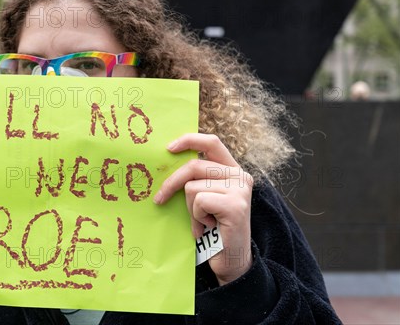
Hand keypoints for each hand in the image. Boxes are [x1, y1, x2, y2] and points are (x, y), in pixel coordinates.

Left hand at [154, 133, 253, 284]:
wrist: (230, 260)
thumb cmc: (212, 228)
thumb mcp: (204, 197)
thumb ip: (195, 179)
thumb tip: (166, 162)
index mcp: (232, 169)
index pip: (211, 142)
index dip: (189, 140)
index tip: (168, 148)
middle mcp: (239, 175)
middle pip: (194, 165)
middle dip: (172, 183)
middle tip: (160, 199)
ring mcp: (239, 189)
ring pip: (192, 187)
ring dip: (190, 210)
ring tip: (201, 223)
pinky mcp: (235, 205)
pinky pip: (199, 201)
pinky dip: (196, 218)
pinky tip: (208, 227)